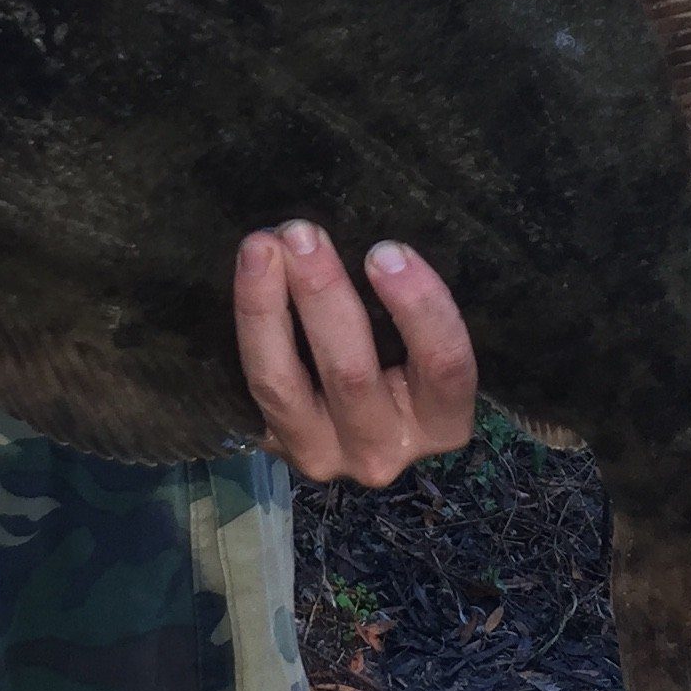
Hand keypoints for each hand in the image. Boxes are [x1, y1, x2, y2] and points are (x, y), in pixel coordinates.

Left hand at [234, 222, 476, 486]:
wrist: (347, 424)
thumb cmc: (402, 362)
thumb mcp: (421, 346)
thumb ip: (406, 309)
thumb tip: (372, 241)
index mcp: (441, 423)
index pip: (444, 366)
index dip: (418, 307)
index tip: (387, 251)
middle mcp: (381, 452)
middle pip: (352, 374)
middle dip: (323, 293)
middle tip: (302, 234)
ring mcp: (322, 456)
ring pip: (282, 382)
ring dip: (267, 307)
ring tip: (261, 247)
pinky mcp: (273, 446)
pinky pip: (250, 386)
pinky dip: (247, 326)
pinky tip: (246, 276)